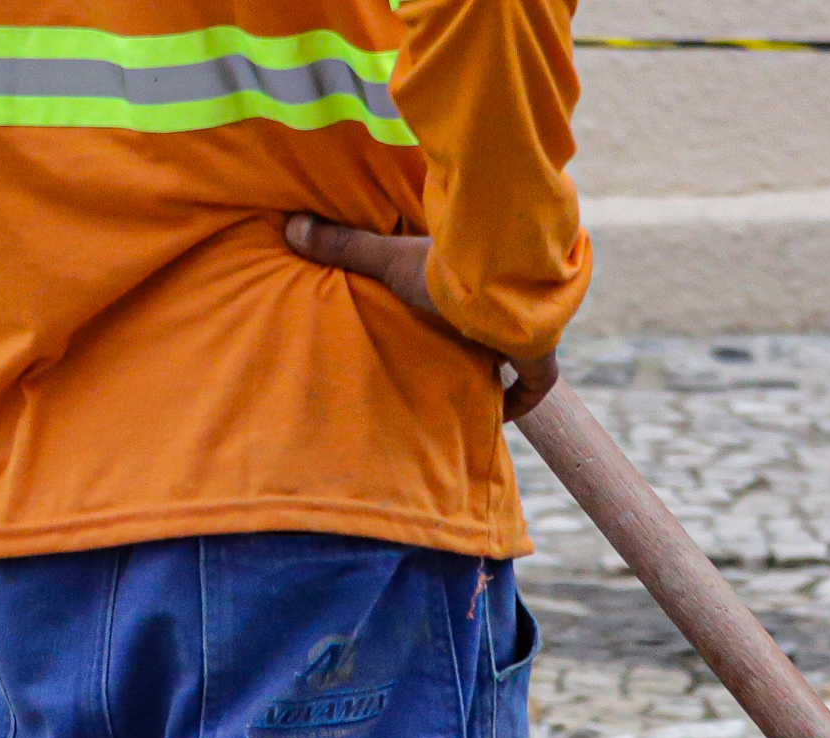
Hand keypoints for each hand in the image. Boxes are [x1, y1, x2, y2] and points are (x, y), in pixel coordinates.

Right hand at [285, 213, 558, 422]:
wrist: (499, 283)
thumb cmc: (447, 268)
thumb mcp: (389, 261)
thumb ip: (345, 247)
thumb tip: (290, 227)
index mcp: (469, 279)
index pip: (464, 292)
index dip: (454, 303)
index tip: (437, 314)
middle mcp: (499, 303)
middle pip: (491, 325)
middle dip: (478, 340)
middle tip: (452, 359)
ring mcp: (524, 329)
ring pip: (515, 351)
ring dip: (499, 369)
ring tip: (471, 392)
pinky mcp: (539, 354)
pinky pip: (538, 384)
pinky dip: (522, 402)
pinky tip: (501, 418)